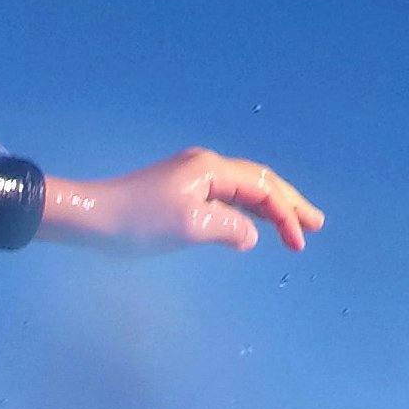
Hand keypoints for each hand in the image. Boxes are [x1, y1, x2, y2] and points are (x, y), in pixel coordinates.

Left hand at [42, 147, 321, 254]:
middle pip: (259, 182)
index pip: (262, 188)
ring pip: (243, 189)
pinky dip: (246, 210)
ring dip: (270, 207)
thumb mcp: (190, 227)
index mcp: (212, 169)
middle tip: (317, 224)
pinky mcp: (179, 190)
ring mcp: (192, 176)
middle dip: (289, 204)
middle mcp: (206, 166)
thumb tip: (250, 235)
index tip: (300, 243)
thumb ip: (229, 228)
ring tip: (295, 226)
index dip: (286, 214)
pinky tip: (253, 224)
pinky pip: (225, 197)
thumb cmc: (138, 222)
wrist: (91, 217)